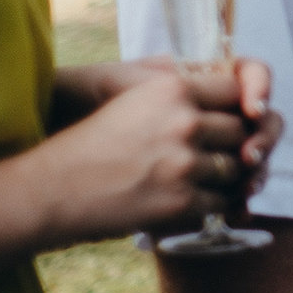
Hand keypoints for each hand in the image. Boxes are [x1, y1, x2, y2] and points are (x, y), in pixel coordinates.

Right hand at [52, 58, 280, 184]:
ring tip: (209, 179)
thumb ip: (175, 91)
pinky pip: (221, 202)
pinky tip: (199, 202)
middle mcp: (183, 122)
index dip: (238, 106)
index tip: (230, 120)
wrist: (51, 190)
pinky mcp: (179, 202)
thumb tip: (225, 92)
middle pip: (241, 131)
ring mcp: (184, 163)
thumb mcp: (130, 99)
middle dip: (234, 145)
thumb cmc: (89, 143)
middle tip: (223, 155)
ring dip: (227, 177)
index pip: (235, 90)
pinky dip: (215, 204)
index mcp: (172, 88)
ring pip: (236, 169)